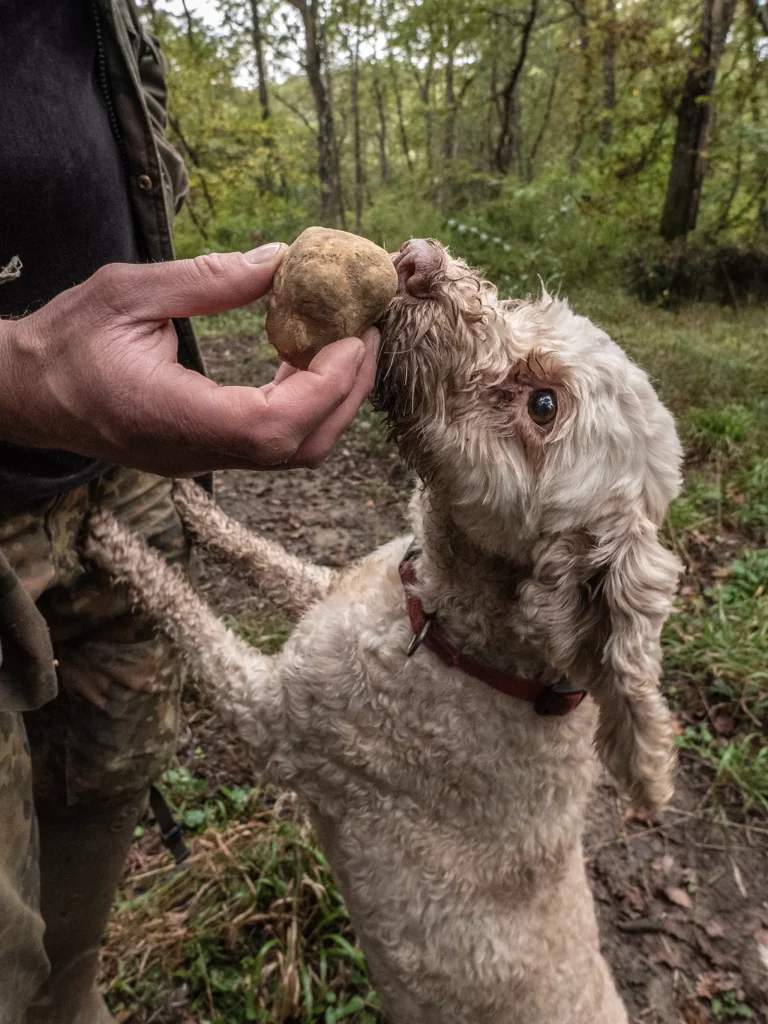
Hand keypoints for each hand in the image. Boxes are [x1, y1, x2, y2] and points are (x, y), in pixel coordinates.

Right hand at [0, 245, 377, 475]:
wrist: (29, 394)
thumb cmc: (66, 342)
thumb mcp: (128, 292)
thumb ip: (206, 280)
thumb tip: (279, 261)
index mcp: (171, 417)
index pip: (272, 425)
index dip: (325, 386)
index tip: (352, 337)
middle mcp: (195, 452)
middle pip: (299, 447)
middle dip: (347, 392)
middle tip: (367, 333)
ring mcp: (203, 459)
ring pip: (292, 451)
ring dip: (331, 399)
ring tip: (344, 340)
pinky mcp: (206, 453)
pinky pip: (272, 441)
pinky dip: (304, 403)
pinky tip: (302, 359)